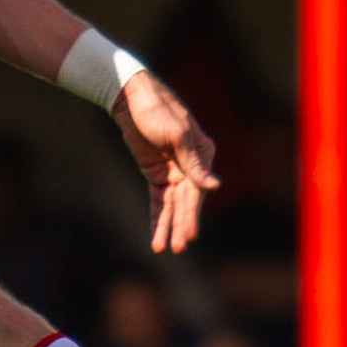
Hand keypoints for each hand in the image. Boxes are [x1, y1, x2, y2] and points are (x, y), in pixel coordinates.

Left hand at [113, 71, 218, 254]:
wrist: (132, 98)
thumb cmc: (158, 110)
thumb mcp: (177, 134)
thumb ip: (193, 162)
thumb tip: (214, 187)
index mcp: (203, 155)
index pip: (198, 191)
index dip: (192, 214)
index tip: (190, 235)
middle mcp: (191, 166)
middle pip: (186, 202)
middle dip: (181, 225)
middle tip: (179, 248)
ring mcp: (173, 171)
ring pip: (171, 205)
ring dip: (168, 226)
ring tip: (163, 248)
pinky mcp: (155, 173)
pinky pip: (158, 200)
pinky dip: (157, 217)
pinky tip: (156, 236)